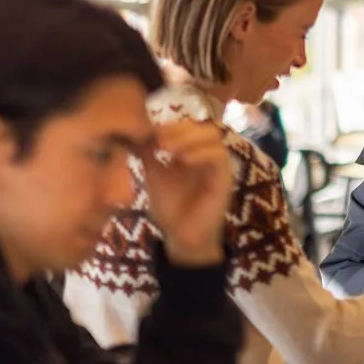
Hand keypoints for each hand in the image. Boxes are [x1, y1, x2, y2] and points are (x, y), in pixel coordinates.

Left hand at [145, 120, 233, 267]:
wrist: (181, 236)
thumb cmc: (170, 207)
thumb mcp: (154, 176)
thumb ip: (149, 155)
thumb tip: (137, 133)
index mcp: (194, 152)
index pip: (189, 127)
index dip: (172, 126)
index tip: (151, 133)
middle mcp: (209, 155)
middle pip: (203, 126)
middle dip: (181, 129)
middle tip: (160, 140)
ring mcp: (218, 165)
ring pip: (214, 137)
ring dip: (190, 138)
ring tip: (168, 149)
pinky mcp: (225, 178)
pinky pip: (220, 157)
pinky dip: (202, 153)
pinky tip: (183, 160)